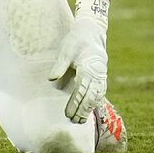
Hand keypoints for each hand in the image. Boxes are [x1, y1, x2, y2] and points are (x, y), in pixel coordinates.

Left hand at [47, 0, 109, 122]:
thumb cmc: (76, 40)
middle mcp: (97, 73)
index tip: (67, 114)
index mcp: (88, 68)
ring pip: (97, 96)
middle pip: (90, 97)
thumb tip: (51, 79)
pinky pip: (101, 92)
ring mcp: (101, 75)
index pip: (81, 90)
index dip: (75, 104)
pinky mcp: (102, 75)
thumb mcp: (66, 50)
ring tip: (81, 120)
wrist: (92, 31)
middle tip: (73, 121)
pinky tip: (90, 110)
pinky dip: (96, 102)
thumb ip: (60, 65)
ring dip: (90, 108)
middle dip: (82, 110)